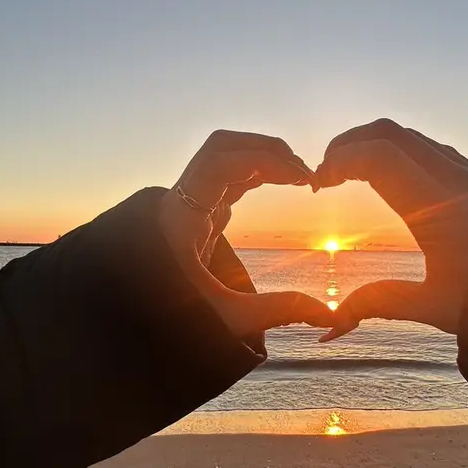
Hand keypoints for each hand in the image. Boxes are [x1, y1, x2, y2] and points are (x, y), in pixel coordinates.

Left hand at [159, 130, 334, 337]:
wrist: (140, 320)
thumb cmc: (175, 319)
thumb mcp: (228, 318)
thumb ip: (277, 312)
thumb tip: (327, 315)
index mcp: (182, 219)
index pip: (218, 165)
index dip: (261, 162)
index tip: (298, 177)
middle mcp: (183, 201)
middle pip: (221, 147)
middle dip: (264, 148)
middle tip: (300, 169)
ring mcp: (193, 202)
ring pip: (226, 156)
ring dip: (263, 157)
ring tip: (299, 175)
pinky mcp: (203, 210)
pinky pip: (232, 175)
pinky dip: (259, 172)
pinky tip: (285, 182)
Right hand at [316, 119, 467, 337]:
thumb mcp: (436, 306)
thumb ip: (381, 303)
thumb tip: (335, 320)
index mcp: (439, 206)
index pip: (379, 157)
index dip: (339, 161)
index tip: (319, 185)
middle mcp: (456, 180)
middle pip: (391, 132)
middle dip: (350, 143)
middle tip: (327, 173)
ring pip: (414, 137)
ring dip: (377, 144)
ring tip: (352, 173)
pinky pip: (435, 149)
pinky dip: (403, 151)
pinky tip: (394, 179)